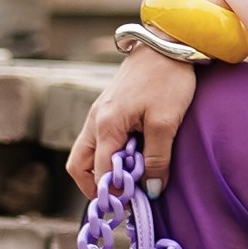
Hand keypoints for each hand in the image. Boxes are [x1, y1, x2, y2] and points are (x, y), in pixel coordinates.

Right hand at [67, 47, 198, 198]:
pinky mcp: (109, 107)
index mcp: (106, 126)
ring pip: (86, 152)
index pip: (98, 172)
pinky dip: (109, 155)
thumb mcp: (166, 122)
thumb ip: (157, 158)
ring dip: (102, 170)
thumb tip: (151, 190)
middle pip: (79, 165)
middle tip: (122, 198)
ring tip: (130, 178)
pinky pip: (98, 140)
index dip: (111, 193)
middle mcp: (95, 120)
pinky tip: (134, 156)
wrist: (168, 42)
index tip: (130, 207)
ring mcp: (99, 112)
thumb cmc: (167, 79)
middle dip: (95, 186)